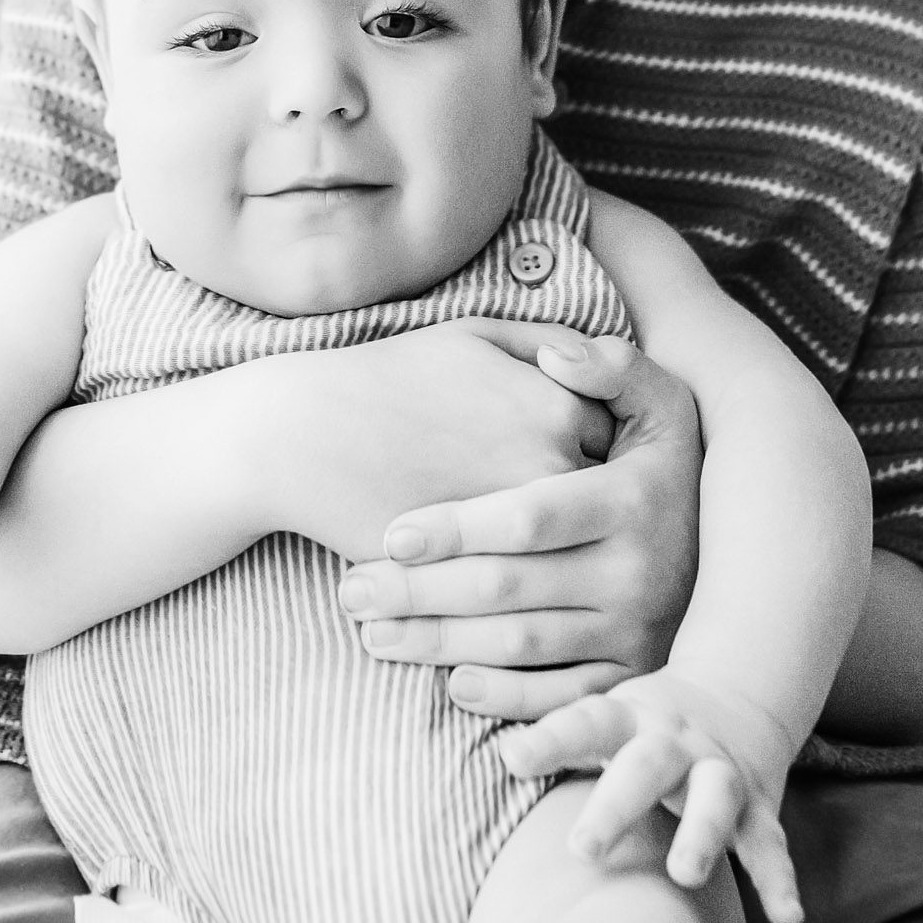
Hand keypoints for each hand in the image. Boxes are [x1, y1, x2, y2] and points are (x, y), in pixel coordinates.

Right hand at [290, 320, 616, 562]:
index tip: (584, 454)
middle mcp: (549, 469)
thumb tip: (596, 364)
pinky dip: (529, 584)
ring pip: (572, 552)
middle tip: (581, 509)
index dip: (601, 448)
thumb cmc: (388, 376)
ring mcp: (515, 531)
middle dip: (597, 506)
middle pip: (606, 501)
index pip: (619, 441)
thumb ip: (547, 342)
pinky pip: (529, 588)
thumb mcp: (473, 334)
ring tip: (553, 546)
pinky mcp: (476, 575)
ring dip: (570, 551)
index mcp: (556, 408)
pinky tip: (512, 572)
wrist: (304, 435)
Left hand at [337, 335, 698, 718]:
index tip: (390, 533)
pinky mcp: (635, 674)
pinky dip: (503, 697)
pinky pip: (560, 697)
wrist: (756, 546)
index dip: (456, 528)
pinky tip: (449, 682)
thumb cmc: (670, 459)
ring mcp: (638, 631)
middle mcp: (639, 573)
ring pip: (519, 646)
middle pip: (509, 590)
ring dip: (437, 643)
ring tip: (370, 630)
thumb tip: (556, 357)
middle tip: (351, 591)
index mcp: (632, 499)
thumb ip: (611, 367)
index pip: (528, 518)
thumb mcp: (661, 400)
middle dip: (420, 592)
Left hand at [500, 668, 802, 922]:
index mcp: (628, 719)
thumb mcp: (605, 719)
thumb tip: (503, 756)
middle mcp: (674, 742)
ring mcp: (719, 772)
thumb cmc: (643, 726)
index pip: (584, 723)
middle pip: (645, 765)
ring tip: (686, 875)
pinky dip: (779, 879)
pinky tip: (787, 917)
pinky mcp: (758, 805)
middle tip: (582, 849)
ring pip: (715, 798)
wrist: (737, 694)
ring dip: (701, 833)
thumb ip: (559, 741)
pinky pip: (770, 843)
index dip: (549, 740)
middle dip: (617, 806)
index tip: (512, 758)